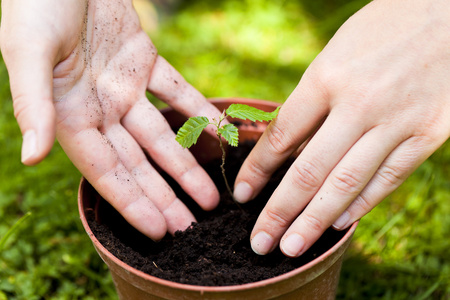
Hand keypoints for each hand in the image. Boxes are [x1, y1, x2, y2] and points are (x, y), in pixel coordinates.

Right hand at [0, 0, 220, 239]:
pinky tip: (219, 136)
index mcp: (69, 115)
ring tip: (211, 197)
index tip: (160, 231)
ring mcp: (124, 87)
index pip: (107, 171)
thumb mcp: (28, 53)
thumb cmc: (36, 4)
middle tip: (192, 228)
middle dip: (165, 196)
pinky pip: (176, 92)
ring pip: (162, 136)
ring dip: (186, 166)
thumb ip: (32, 105)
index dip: (133, 203)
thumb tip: (33, 158)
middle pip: (139, 163)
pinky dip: (196, 112)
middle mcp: (100, 108)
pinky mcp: (144, 61)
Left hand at [234, 0, 449, 256]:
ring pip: (347, 183)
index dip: (258, 170)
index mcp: (328, 76)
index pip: (282, 135)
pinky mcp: (430, 133)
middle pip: (309, 170)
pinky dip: (361, 204)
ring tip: (290, 247)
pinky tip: (337, 224)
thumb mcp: (337, 52)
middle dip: (279, 211)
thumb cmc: (384, 27)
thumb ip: (313, 100)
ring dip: (314, 221)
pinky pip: (389, 178)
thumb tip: (288, 145)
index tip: (241, 194)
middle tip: (259, 243)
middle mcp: (359, 103)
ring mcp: (397, 121)